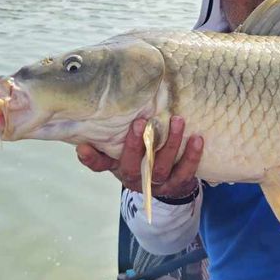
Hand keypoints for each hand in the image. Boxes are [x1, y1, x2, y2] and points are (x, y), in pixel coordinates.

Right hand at [76, 115, 202, 198]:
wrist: (170, 182)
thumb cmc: (144, 153)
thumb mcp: (128, 144)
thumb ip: (119, 128)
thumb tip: (112, 94)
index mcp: (118, 166)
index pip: (100, 164)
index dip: (91, 158)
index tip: (83, 146)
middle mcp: (135, 178)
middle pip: (131, 167)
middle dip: (135, 145)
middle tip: (140, 122)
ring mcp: (156, 184)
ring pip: (160, 168)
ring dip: (170, 144)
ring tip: (178, 120)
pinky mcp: (177, 185)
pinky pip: (185, 172)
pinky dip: (191, 156)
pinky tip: (197, 138)